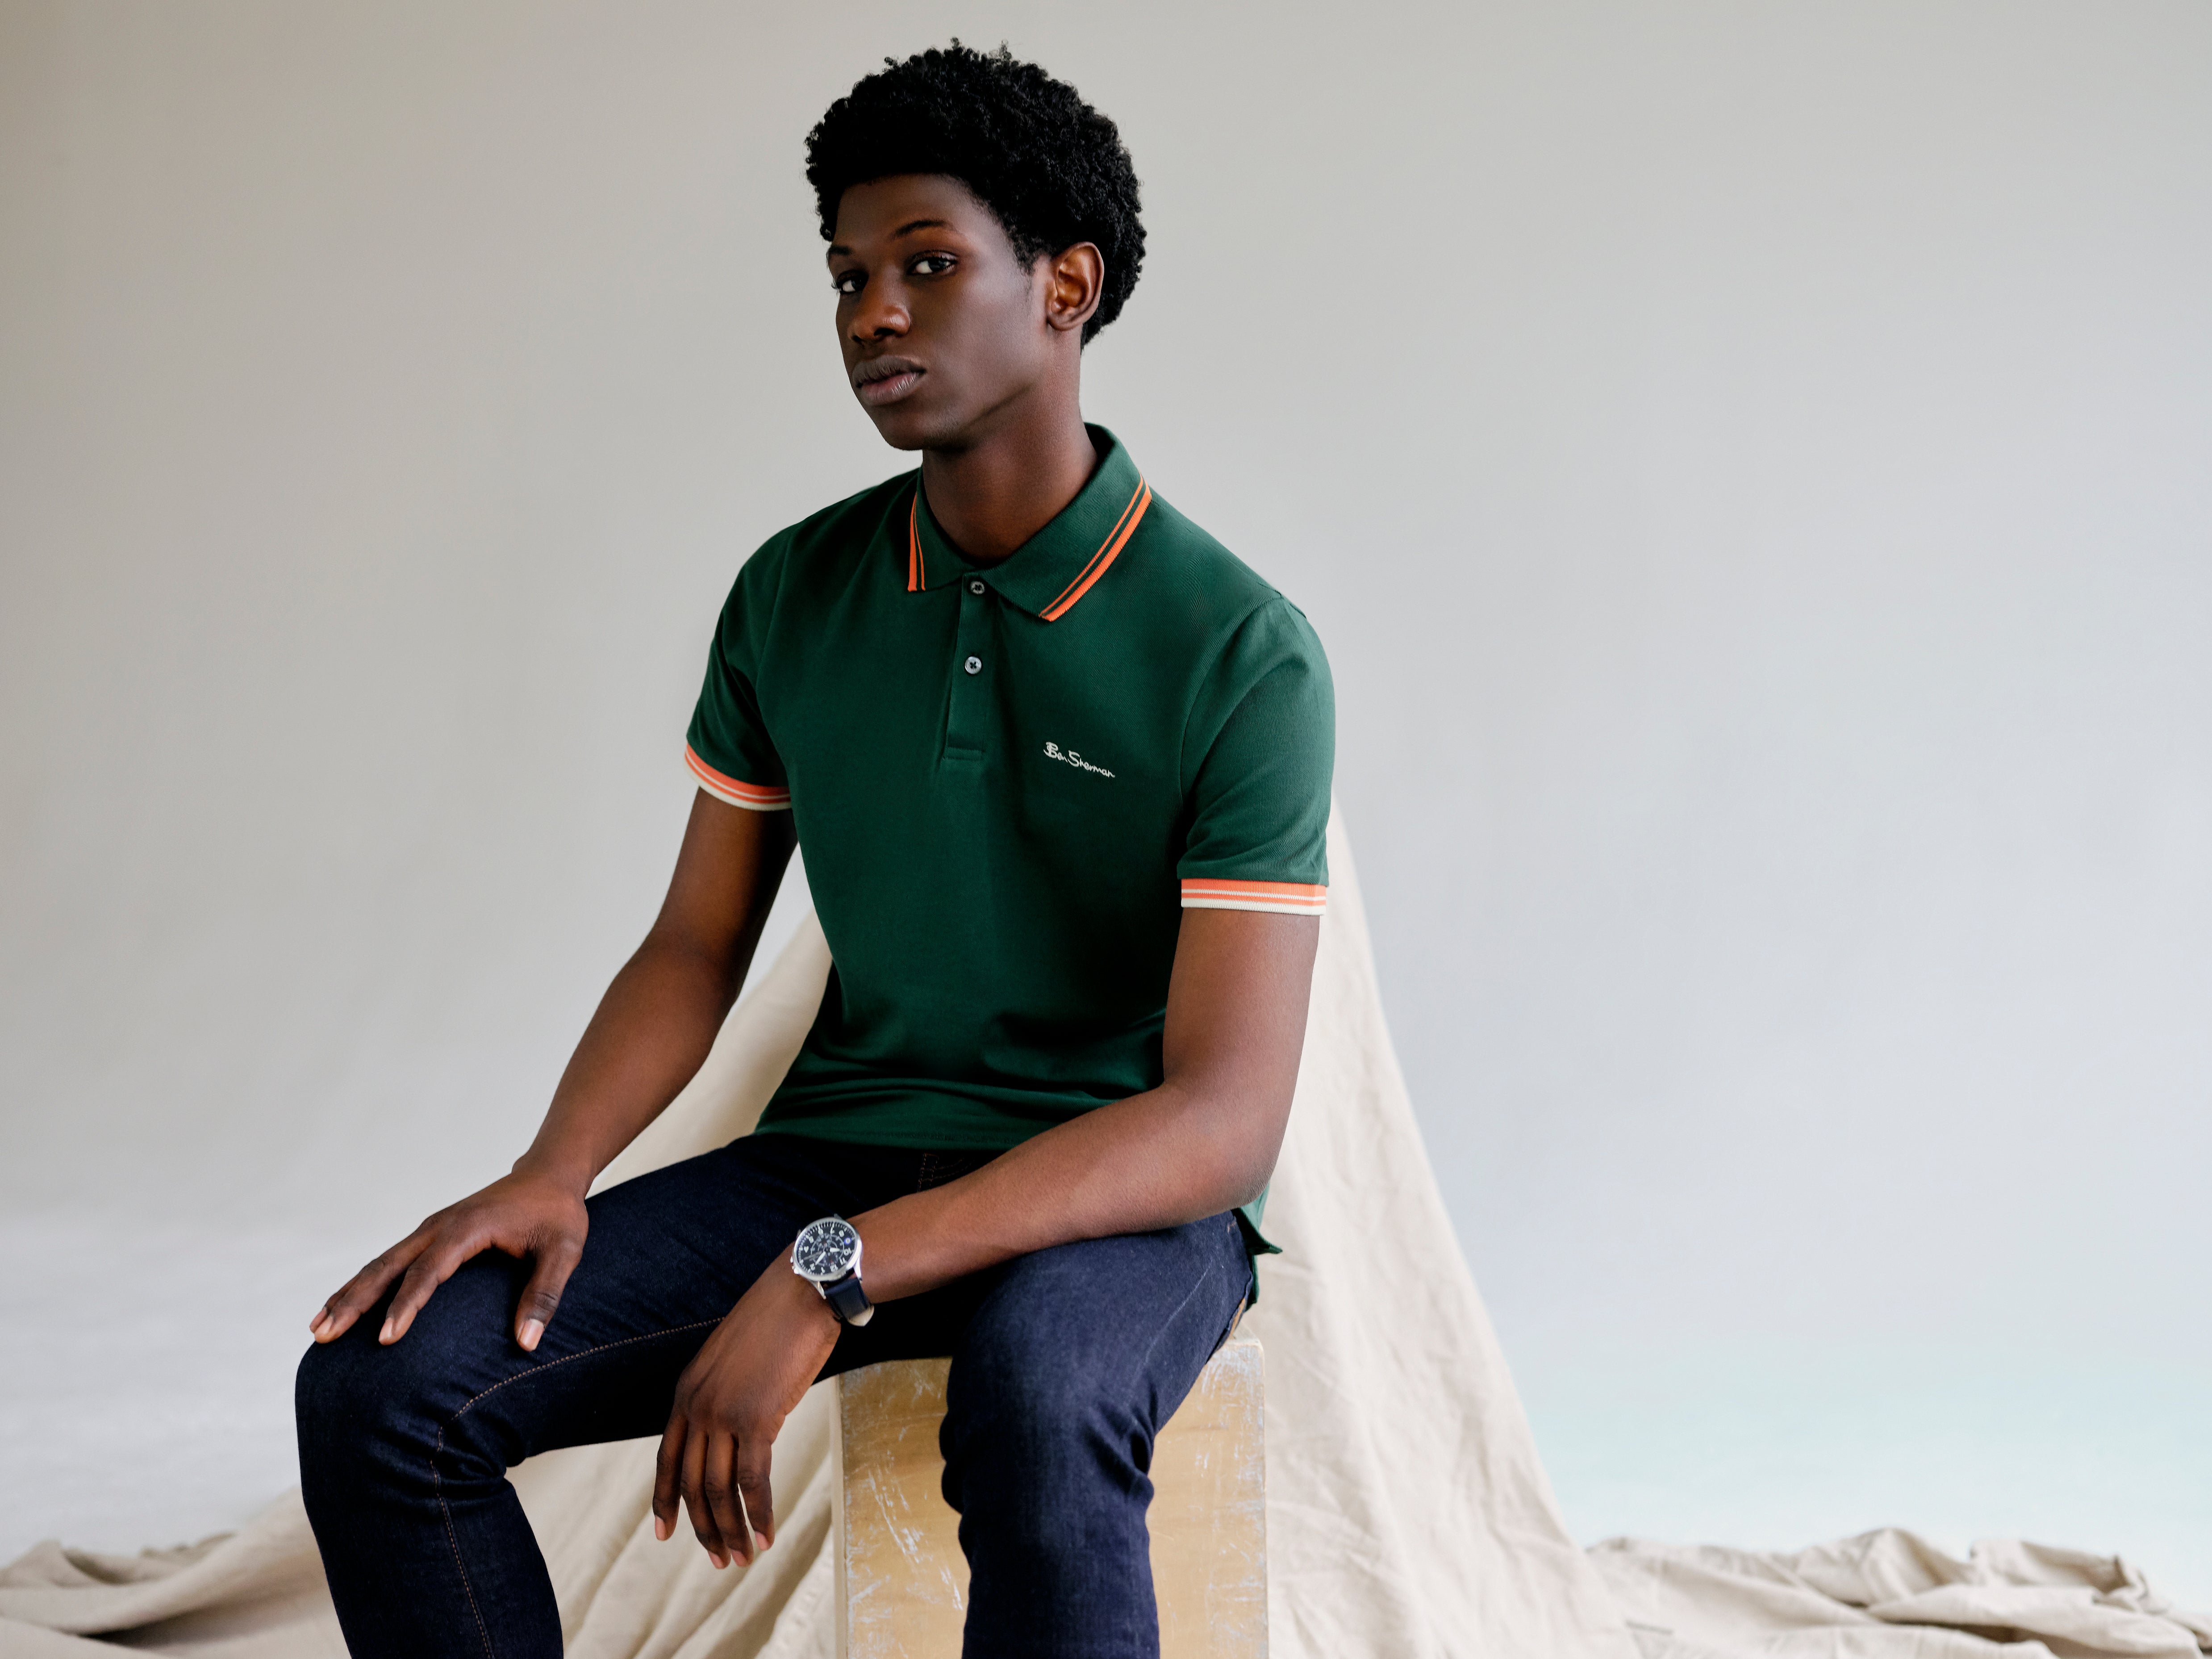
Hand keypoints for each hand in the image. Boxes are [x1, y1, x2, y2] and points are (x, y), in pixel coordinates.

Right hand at [308, 1167, 589, 1351]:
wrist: (549, 1174)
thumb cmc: (558, 1213)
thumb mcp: (565, 1251)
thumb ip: (545, 1294)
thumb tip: (527, 1343)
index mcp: (468, 1228)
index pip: (429, 1272)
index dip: (406, 1306)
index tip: (385, 1339)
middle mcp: (440, 1225)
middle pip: (387, 1266)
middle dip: (355, 1302)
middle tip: (325, 1336)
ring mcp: (431, 1228)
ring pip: (380, 1263)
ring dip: (349, 1294)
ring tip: (318, 1329)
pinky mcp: (429, 1234)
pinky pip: (389, 1261)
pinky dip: (362, 1283)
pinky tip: (341, 1307)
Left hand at [653, 1260, 840, 1568]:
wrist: (803, 1290)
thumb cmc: (778, 1320)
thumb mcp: (737, 1359)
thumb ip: (727, 1395)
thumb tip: (739, 1431)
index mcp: (687, 1391)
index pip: (667, 1459)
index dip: (664, 1500)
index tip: (665, 1534)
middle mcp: (697, 1405)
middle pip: (692, 1483)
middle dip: (703, 1527)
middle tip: (720, 1560)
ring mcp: (724, 1413)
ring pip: (719, 1489)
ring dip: (731, 1529)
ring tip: (743, 1558)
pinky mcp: (757, 1419)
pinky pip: (753, 1481)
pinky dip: (760, 1513)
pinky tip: (767, 1534)